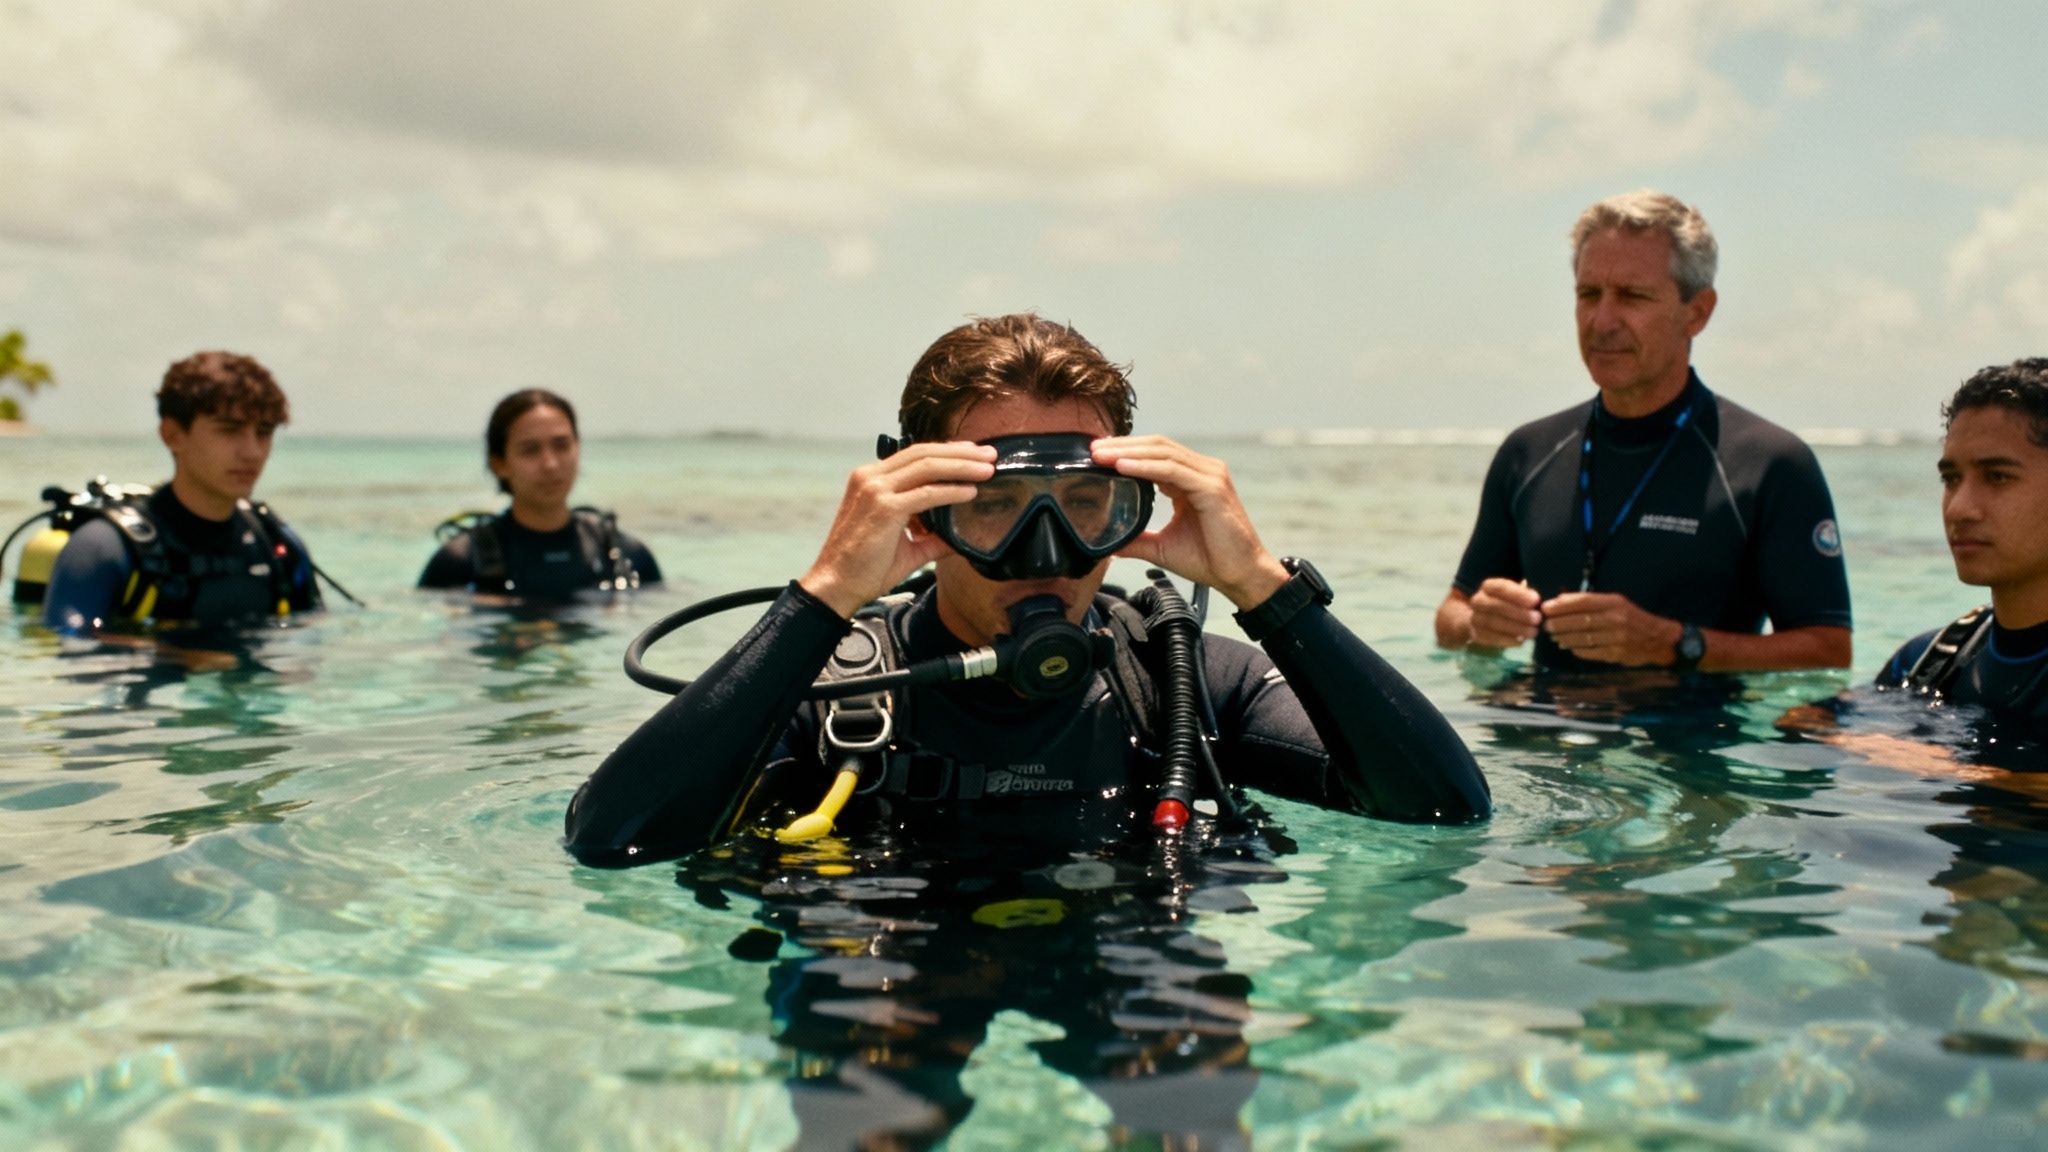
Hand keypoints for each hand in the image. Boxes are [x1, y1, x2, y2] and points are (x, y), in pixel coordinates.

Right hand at [799, 441, 994, 617]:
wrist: (835, 587)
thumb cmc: (863, 568)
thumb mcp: (903, 546)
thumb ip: (930, 538)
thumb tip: (957, 539)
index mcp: (870, 479)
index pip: (915, 456)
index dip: (947, 452)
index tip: (974, 454)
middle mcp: (870, 477)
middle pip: (924, 453)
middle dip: (961, 452)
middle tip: (991, 454)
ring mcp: (875, 490)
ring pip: (927, 466)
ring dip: (962, 466)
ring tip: (988, 469)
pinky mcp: (884, 508)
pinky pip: (927, 494)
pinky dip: (952, 491)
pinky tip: (970, 493)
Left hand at [1091, 435, 1287, 609]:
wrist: (1240, 575)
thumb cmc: (1210, 559)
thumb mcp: (1163, 547)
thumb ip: (1137, 541)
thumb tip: (1109, 546)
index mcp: (1191, 480)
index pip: (1154, 454)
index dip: (1126, 451)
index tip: (1096, 455)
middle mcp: (1202, 471)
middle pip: (1156, 446)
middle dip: (1122, 445)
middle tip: (1092, 449)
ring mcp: (1209, 476)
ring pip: (1162, 453)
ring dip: (1128, 452)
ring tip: (1101, 455)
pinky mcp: (1212, 488)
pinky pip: (1172, 470)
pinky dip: (1145, 467)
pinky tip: (1122, 467)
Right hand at [1468, 578, 1541, 648]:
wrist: (1485, 618)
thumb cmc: (1508, 603)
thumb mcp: (1515, 594)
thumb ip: (1524, 597)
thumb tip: (1536, 603)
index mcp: (1488, 587)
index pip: (1501, 588)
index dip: (1518, 594)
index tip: (1536, 600)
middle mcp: (1478, 601)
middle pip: (1496, 606)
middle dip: (1518, 613)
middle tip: (1537, 619)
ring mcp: (1475, 618)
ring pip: (1492, 623)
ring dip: (1515, 628)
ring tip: (1533, 632)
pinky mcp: (1476, 635)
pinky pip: (1490, 638)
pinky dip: (1507, 640)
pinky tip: (1521, 641)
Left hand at [1540, 591, 1681, 666]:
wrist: (1660, 639)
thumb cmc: (1634, 618)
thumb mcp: (1617, 603)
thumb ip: (1592, 602)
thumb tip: (1561, 600)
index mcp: (1615, 603)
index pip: (1583, 602)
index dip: (1561, 605)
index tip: (1546, 608)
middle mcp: (1616, 619)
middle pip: (1580, 620)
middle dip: (1558, 623)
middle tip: (1546, 625)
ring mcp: (1616, 638)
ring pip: (1582, 637)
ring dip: (1564, 637)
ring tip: (1555, 636)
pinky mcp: (1616, 654)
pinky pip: (1590, 652)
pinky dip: (1577, 649)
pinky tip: (1569, 647)